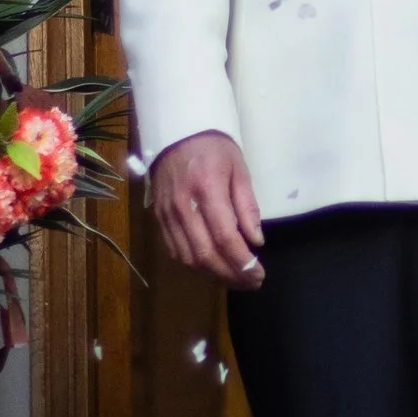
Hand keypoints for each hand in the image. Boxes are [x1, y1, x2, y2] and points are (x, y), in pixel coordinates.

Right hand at [148, 130, 265, 284]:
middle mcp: (183, 207)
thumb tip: (256, 241)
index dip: (242, 262)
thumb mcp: (239, 169)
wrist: (176, 134)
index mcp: (207, 190)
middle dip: (231, 275)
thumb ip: (247, 206)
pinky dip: (195, 266)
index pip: (225, 237)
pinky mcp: (159, 219)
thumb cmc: (214, 149)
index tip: (259, 273)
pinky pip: (175, 251)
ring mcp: (167, 215)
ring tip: (236, 280)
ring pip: (188, 258)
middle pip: (205, 254)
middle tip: (251, 282)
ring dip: (213, 275)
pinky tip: (213, 269)